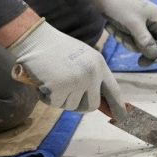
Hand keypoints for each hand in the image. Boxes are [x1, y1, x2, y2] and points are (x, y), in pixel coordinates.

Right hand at [8, 20, 125, 115]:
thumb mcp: (82, 57)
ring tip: (53, 78)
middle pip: (92, 105)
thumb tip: (98, 102)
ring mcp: (76, 81)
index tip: (123, 117)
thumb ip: (93, 76)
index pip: (113, 90)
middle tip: (66, 92)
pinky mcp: (59, 88)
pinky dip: (47, 97)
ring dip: (60, 98)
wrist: (34, 39)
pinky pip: (55, 104)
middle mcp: (91, 74)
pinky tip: (43, 81)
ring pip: (71, 106)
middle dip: (80, 104)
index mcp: (99, 64)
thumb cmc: (56, 48)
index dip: (118, 106)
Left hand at [90, 0, 156, 67]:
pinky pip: (131, 39)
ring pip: (140, 44)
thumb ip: (145, 40)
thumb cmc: (119, 6)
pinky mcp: (133, 26)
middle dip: (142, 49)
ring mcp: (143, 24)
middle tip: (139, 63)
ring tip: (116, 29)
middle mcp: (154, 22)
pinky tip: (112, 27)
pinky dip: (121, 37)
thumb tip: (155, 55)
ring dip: (127, 41)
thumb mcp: (132, 24)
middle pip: (155, 46)